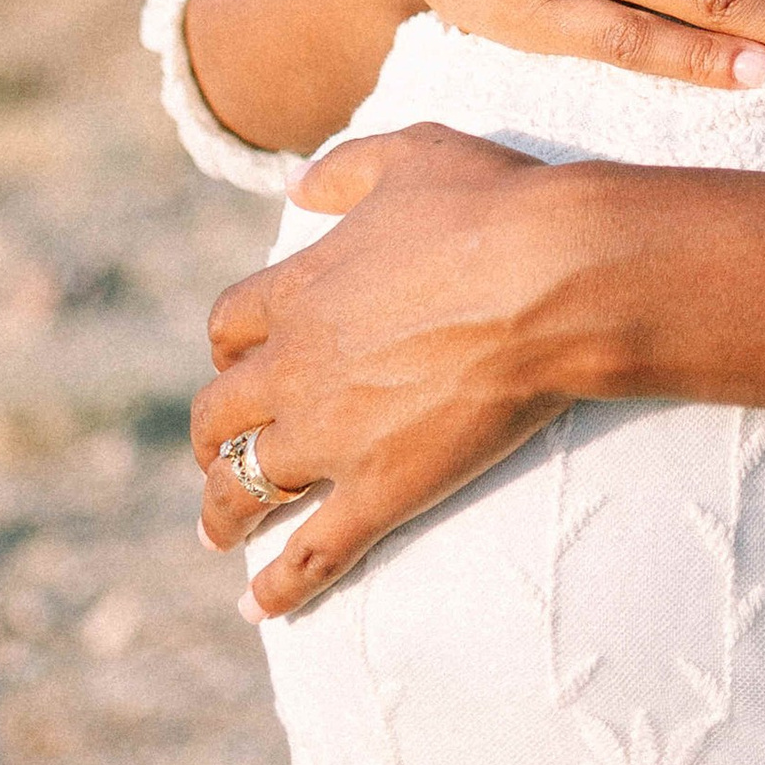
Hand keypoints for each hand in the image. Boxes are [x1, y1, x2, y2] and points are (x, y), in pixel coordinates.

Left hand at [194, 127, 593, 616]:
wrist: (554, 274)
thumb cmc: (493, 205)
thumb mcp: (410, 154)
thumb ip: (345, 170)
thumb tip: (298, 188)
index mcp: (299, 288)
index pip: (228, 325)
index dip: (227, 347)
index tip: (237, 362)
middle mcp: (297, 365)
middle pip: (219, 412)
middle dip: (211, 436)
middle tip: (216, 454)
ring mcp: (332, 434)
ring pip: (245, 484)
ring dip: (223, 510)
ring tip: (218, 534)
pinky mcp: (380, 489)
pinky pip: (313, 551)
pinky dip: (279, 587)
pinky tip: (258, 610)